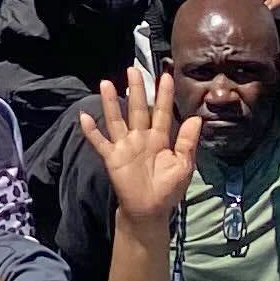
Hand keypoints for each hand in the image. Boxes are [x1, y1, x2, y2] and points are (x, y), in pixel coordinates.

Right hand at [75, 66, 200, 228]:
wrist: (150, 210)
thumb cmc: (168, 189)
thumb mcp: (184, 165)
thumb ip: (188, 142)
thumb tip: (196, 118)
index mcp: (160, 138)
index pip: (162, 111)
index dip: (163, 94)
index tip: (165, 75)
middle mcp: (141, 137)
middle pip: (137, 108)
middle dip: (136, 89)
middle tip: (133, 70)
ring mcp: (125, 146)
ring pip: (117, 119)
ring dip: (111, 102)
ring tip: (106, 83)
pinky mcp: (112, 158)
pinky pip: (100, 142)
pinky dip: (91, 130)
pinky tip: (84, 116)